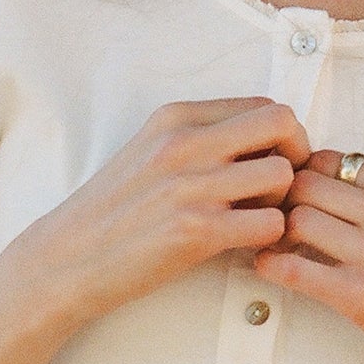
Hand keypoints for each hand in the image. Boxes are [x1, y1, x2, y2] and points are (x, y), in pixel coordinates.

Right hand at [21, 98, 308, 325]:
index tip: (273, 162)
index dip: (282, 135)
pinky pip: (270, 224)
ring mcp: (191, 186)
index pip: (263, 105)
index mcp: (176, 118)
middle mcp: (185, 143)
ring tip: (258, 219)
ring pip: (282, 175)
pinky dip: (270, 237)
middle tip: (281, 188)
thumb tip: (264, 137)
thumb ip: (201, 136)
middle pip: (283, 124)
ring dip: (283, 201)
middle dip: (297, 155)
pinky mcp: (195, 231)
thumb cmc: (114, 210)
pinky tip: (247, 244)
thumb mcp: (150, 150)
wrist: (66, 258)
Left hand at [252, 149, 363, 363]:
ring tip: (272, 243)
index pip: (332, 160)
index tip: (295, 192)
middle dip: (283, 199)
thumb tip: (326, 180)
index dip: (304, 174)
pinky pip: (293, 269)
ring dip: (275, 231)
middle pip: (306, 184)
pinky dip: (270, 265)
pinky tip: (271, 268)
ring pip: (295, 219)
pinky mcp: (361, 297)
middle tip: (272, 217)